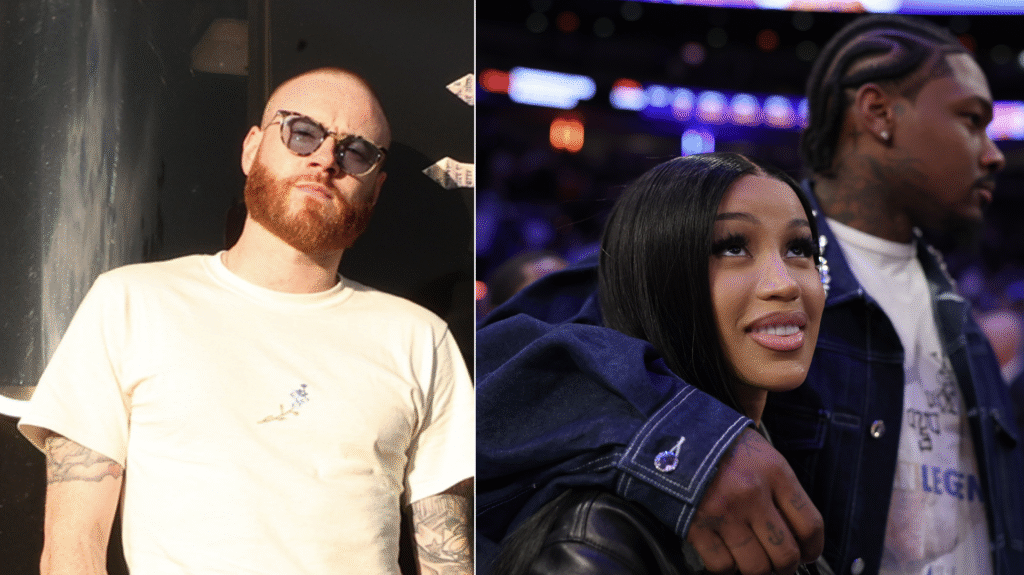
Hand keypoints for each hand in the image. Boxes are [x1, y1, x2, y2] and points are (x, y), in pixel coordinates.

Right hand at [685, 428, 823, 574]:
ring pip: (756, 567)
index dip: (813, 547)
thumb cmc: (719, 444)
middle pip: (786, 554)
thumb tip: (795, 529)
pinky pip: (722, 565)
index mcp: (774, 472)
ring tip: (752, 560)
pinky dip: (726, 567)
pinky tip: (726, 554)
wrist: (670, 434)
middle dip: (786, 566)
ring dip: (757, 568)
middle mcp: (752, 494)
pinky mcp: (697, 526)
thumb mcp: (760, 452)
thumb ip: (780, 487)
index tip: (808, 553)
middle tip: (780, 564)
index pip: (810, 524)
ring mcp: (724, 512)